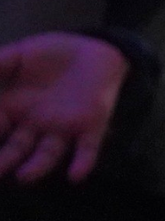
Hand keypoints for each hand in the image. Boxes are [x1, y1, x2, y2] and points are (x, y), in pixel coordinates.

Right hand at [0, 32, 128, 182]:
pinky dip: (83, 162)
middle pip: (16, 149)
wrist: (94, 48)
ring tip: (24, 177)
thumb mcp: (20, 55)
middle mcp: (35, 125)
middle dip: (4, 160)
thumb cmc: (52, 55)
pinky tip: (76, 175)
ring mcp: (63, 127)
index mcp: (13, 110)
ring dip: (37, 167)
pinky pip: (88, 147)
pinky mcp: (92, 125)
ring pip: (49, 153)